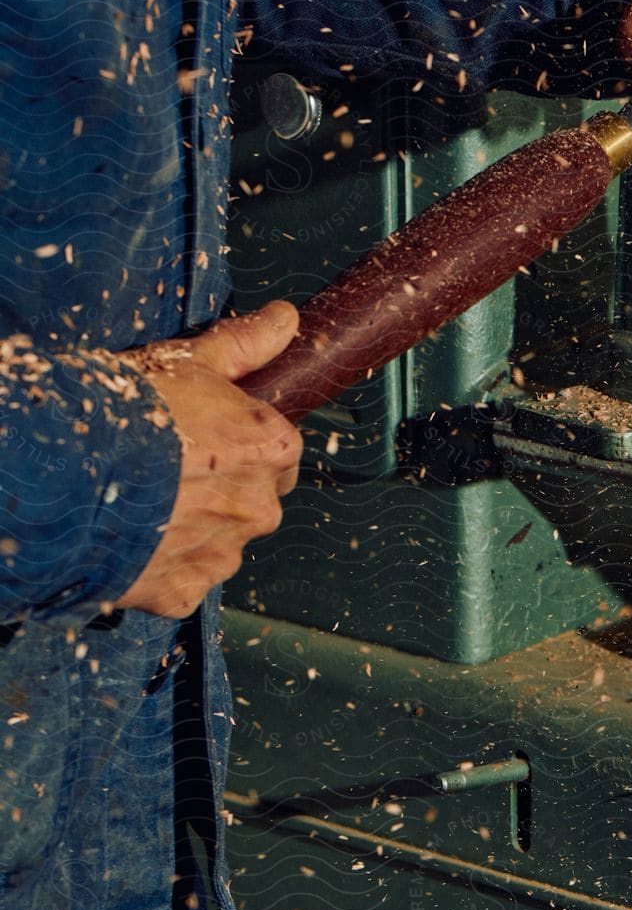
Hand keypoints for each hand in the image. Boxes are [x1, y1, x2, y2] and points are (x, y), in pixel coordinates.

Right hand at [116, 303, 302, 618]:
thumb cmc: (130, 409)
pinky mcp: (182, 591)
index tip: (210, 441)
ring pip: (220, 544)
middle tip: (172, 473)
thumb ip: (244, 345)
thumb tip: (285, 318)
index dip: (244, 445)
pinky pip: (182, 581)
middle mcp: (260, 506)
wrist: (67, 469)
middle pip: (255, 501)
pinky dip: (162, 567)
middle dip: (224, 491)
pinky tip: (131, 540)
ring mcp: (221, 554)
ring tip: (144, 506)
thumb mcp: (189, 362)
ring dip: (193, 531)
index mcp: (272, 448)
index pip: (280, 451)